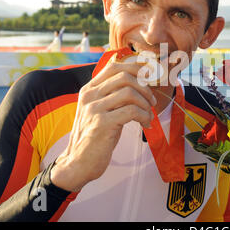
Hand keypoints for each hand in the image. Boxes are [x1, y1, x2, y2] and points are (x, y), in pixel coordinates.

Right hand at [50, 61, 156, 191]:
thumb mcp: (100, 110)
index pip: (114, 66)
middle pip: (124, 76)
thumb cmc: (94, 136)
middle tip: (151, 101)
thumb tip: (134, 79)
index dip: (136, 68)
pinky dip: (144, 116)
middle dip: (144, 87)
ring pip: (129, 92)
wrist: (78, 163)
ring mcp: (94, 108)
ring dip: (145, 103)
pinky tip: (145, 124)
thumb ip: (112, 94)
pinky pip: (131, 111)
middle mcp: (90, 96)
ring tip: (148, 115)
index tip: (149, 77)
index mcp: (89, 89)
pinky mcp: (102, 123)